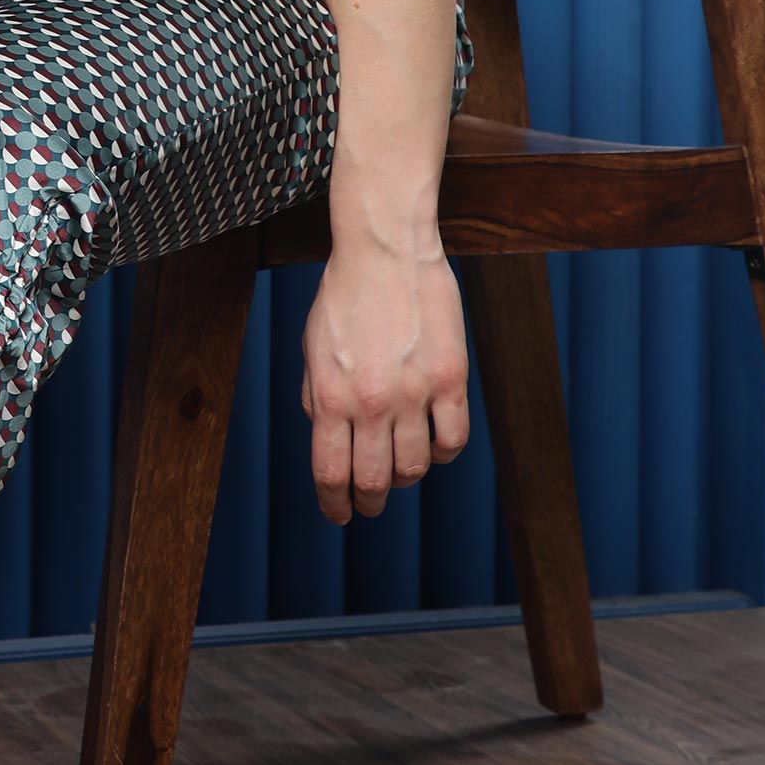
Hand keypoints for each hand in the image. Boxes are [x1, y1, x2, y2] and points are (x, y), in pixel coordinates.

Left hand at [298, 238, 470, 522]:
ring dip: (404, 476)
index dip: (334, 504)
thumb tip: (324, 436)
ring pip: (415, 467)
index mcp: (328, 395)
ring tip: (398, 466)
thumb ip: (314, 395)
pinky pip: (453, 441)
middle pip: (373, 481)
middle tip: (369, 503)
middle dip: (368, 501)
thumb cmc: (343, 296)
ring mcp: (414, 393)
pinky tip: (433, 443)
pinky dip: (442, 453)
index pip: (330, 472)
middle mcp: (370, 402)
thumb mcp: (311, 348)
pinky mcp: (450, 379)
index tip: (339, 514)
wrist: (384, 250)